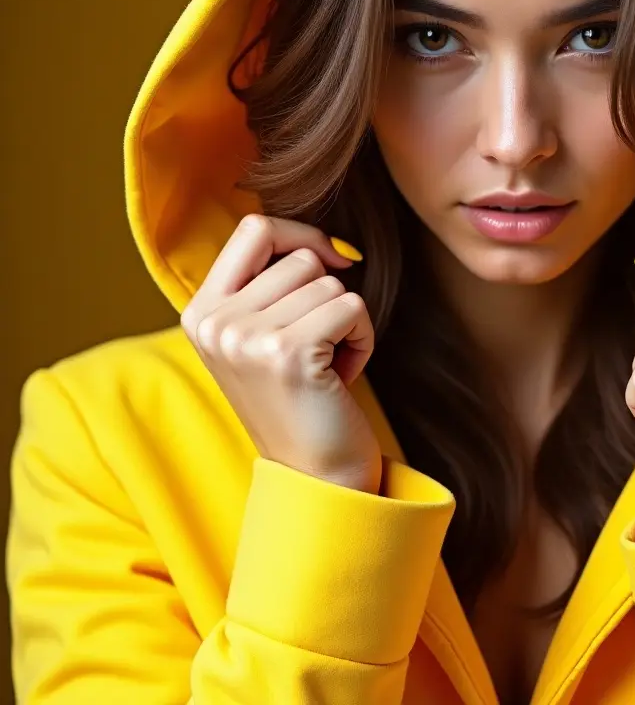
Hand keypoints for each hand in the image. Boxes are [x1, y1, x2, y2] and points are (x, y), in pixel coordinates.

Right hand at [180, 214, 381, 493]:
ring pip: (329, 282)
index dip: (302, 235)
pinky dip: (362, 338)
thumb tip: (328, 245)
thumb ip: (270, 285)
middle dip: (326, 296)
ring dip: (346, 321)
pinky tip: (341, 376)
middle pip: (300, 256)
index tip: (330, 263)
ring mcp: (246, 338)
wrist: (315, 476)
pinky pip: (351, 306)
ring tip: (325, 366)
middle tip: (316, 348)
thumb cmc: (300, 400)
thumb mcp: (262, 337)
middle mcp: (215, 323)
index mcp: (201, 313)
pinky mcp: (287, 353)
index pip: (254, 229)